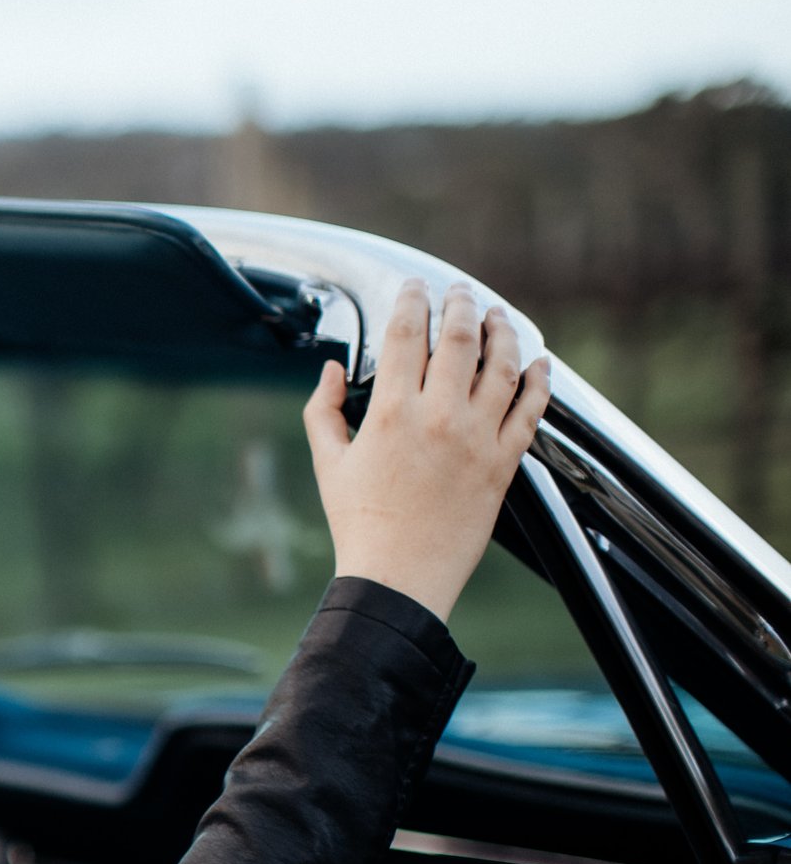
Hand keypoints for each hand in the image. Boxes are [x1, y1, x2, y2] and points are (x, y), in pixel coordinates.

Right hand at [301, 279, 550, 622]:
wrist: (398, 576)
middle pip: (458, 338)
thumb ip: (323, 410)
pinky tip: (538, 362)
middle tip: (459, 291)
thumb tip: (332, 370)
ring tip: (498, 316)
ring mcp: (478, 438)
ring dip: (503, 332)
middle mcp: (439, 417)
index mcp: (391, 414)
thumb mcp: (327, 463)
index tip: (414, 287)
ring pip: (503, 365)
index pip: (405, 335)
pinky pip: (532, 410)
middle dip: (460, 304)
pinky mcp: (505, 463)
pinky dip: (539, 380)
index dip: (411, 301)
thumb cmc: (358, 523)